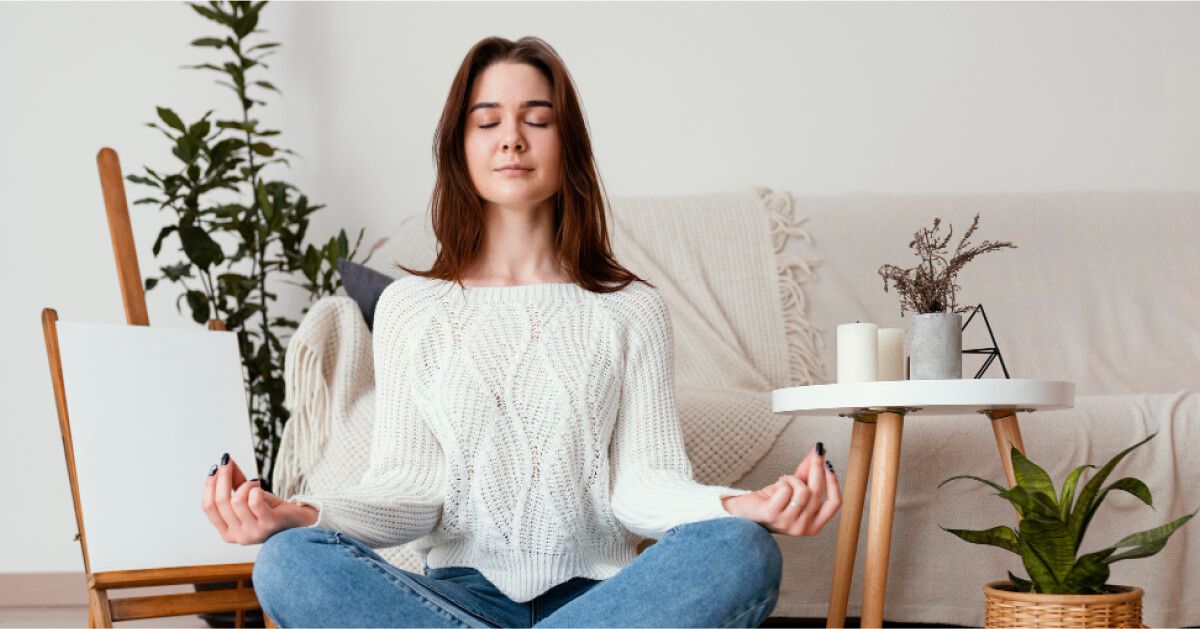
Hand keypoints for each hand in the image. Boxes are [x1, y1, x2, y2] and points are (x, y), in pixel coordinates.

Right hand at [201, 453, 317, 544]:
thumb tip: (223, 462)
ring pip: (237, 501)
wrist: (298, 520)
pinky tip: (260, 488)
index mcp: (228, 532)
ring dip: (246, 485)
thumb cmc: (272, 510)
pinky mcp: (269, 524)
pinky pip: (254, 501)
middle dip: (223, 478)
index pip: (209, 508)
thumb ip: (234, 483)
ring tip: (254, 483)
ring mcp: (254, 532)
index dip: (209, 486)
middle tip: (227, 463)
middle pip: (221, 502)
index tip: (214, 469)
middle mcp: (239, 536)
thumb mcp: (248, 496)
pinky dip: (255, 489)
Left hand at [722, 444, 841, 536]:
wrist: (745, 512)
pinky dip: (781, 482)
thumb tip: (819, 451)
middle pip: (817, 492)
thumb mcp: (795, 487)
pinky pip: (786, 490)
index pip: (835, 503)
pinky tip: (775, 486)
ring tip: (784, 480)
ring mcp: (788, 524)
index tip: (828, 463)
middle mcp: (803, 529)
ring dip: (792, 479)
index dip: (833, 482)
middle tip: (816, 452)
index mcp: (814, 525)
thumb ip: (808, 472)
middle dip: (817, 467)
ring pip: (802, 490)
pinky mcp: (773, 516)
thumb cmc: (772, 501)